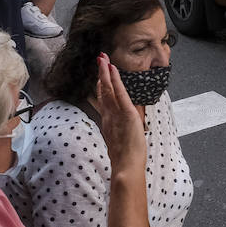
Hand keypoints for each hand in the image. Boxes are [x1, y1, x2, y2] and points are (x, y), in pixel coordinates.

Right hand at [95, 53, 145, 175]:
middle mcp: (110, 116)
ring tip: (102, 58)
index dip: (102, 86)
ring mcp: (116, 114)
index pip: (104, 100)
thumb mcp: (121, 144)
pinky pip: (120, 94)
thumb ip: (119, 135)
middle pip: (104, 91)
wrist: (126, 168)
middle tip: (99, 58)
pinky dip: (116, 81)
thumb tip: (122, 131)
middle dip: (101, 74)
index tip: (100, 75)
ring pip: (109, 89)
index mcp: (109, 122)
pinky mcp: (126, 114)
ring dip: (106, 72)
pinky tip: (113, 70)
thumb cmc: (126, 160)